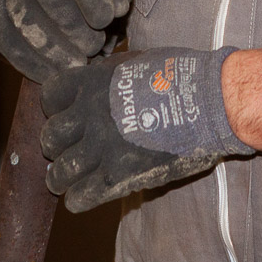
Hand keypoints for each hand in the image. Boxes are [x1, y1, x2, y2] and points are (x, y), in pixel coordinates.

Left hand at [40, 47, 253, 212]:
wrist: (210, 103)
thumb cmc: (181, 77)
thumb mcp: (135, 63)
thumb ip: (107, 76)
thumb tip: (95, 82)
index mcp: (91, 83)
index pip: (51, 97)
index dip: (56, 107)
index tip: (66, 114)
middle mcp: (89, 115)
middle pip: (51, 137)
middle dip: (56, 144)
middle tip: (68, 149)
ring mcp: (101, 148)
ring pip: (59, 171)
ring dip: (60, 175)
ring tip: (65, 179)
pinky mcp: (118, 176)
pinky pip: (80, 196)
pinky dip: (77, 198)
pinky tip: (83, 195)